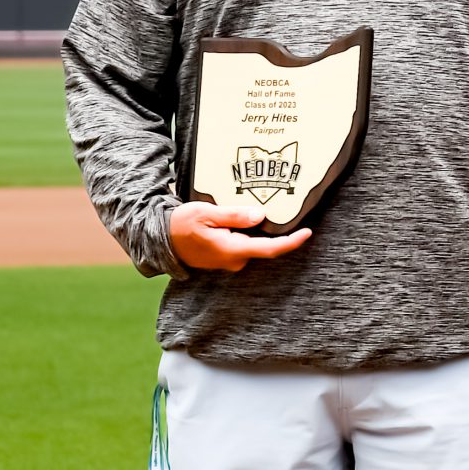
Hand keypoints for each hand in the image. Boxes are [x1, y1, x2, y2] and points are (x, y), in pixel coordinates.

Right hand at [168, 200, 310, 270]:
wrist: (159, 240)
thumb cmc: (180, 225)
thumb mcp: (206, 213)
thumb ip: (234, 216)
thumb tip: (261, 216)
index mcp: (232, 250)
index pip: (270, 249)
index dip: (291, 242)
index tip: (308, 232)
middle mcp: (234, 260)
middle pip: (265, 245)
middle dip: (277, 230)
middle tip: (285, 208)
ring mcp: (230, 261)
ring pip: (254, 244)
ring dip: (260, 231)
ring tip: (265, 209)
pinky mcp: (225, 258)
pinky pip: (244, 245)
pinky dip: (249, 234)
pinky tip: (248, 220)